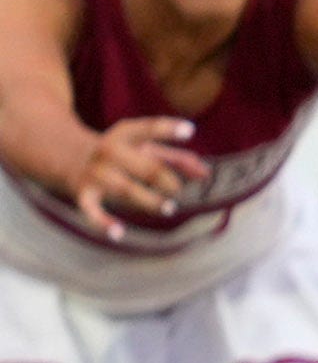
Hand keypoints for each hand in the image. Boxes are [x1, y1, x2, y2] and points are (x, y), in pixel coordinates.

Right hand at [58, 116, 201, 236]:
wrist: (67, 157)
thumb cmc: (122, 154)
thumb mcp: (145, 148)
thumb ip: (176, 158)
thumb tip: (205, 174)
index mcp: (125, 135)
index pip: (148, 129)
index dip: (168, 129)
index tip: (189, 130)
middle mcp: (108, 152)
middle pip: (144, 167)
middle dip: (165, 180)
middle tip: (178, 190)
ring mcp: (95, 174)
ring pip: (126, 190)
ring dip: (149, 201)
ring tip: (169, 208)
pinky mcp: (83, 194)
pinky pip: (91, 211)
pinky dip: (102, 223)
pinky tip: (118, 233)